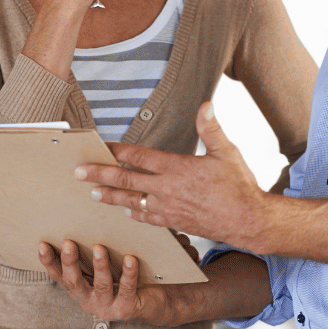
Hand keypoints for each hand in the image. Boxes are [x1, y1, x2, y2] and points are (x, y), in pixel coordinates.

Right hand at [38, 240, 192, 325]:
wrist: (154, 302)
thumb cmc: (124, 276)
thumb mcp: (105, 266)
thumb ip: (91, 252)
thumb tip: (83, 217)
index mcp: (79, 288)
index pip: (58, 274)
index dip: (48, 260)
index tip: (42, 243)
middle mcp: (88, 300)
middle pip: (74, 281)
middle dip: (70, 261)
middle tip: (68, 243)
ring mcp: (106, 306)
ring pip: (101, 285)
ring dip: (100, 266)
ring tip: (100, 248)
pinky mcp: (126, 309)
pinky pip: (127, 288)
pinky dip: (129, 273)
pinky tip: (131, 259)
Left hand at [78, 102, 270, 251]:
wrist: (249, 221)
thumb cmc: (239, 186)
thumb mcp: (228, 152)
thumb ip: (212, 129)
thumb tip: (206, 105)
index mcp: (178, 168)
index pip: (139, 157)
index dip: (118, 151)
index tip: (101, 146)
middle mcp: (168, 189)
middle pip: (126, 180)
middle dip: (100, 175)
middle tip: (79, 172)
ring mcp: (169, 208)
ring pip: (131, 201)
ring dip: (110, 197)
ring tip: (92, 193)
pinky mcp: (174, 223)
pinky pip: (147, 217)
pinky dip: (133, 213)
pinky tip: (124, 211)